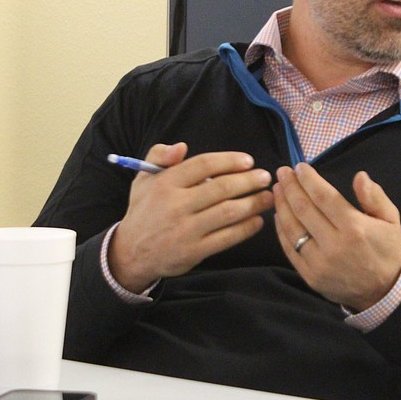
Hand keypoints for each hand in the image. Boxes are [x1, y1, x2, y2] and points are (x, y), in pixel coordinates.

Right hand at [109, 143, 273, 292]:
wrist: (131, 252)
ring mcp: (186, 230)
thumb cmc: (144, 210)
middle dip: (249, 181)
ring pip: (228, 213)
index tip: (249, 161)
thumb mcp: (142, 178)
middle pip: (221, 188)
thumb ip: (159, 156)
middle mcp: (175, 206)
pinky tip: (258, 221)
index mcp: (165, 183)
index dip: (229, 161)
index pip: (203, 165)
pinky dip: (246, 229)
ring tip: (269, 197)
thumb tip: (182, 146)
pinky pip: (226, 238)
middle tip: (266, 177)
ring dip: (253, 203)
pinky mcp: (194, 252)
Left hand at [273, 163, 400, 310]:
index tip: (299, 167)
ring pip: (292, 228)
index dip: (309, 180)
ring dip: (281, 205)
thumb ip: (375, 197)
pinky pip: (289, 249)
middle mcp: (334, 245)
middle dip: (290, 187)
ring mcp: (319, 262)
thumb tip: (360, 176)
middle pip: (304, 209)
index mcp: (354, 228)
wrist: (382, 292)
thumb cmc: (385, 250)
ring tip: (277, 189)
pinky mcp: (309, 275)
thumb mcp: (391, 220)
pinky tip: (279, 215)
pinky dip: (281, 230)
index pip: (324, 197)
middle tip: (282, 172)